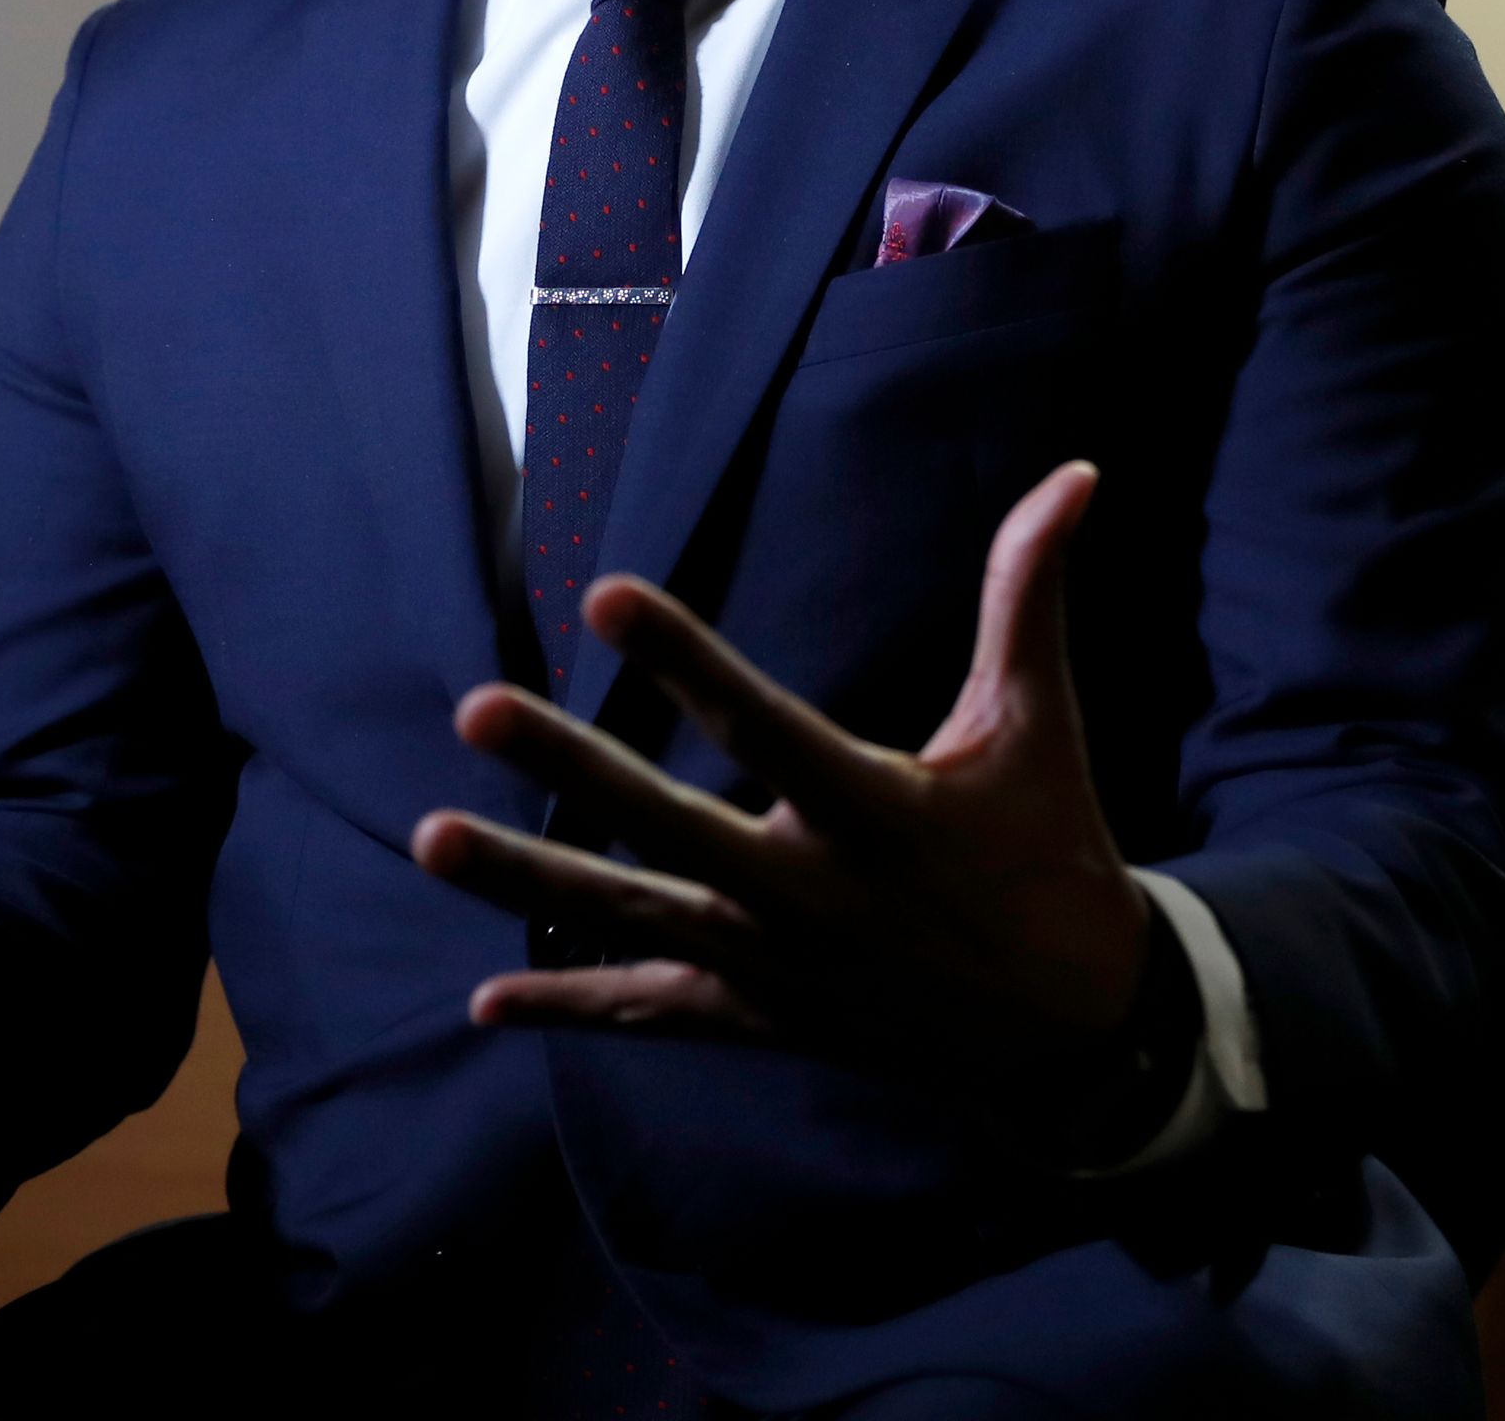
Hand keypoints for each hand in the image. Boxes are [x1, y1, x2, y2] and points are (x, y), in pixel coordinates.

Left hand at [410, 462, 1149, 1106]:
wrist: (1072, 1034)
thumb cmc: (1052, 850)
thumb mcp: (1040, 724)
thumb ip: (1030, 595)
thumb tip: (1076, 470)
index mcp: (882, 815)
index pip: (767, 727)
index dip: (688, 660)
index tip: (608, 593)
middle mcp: (814, 898)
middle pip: (670, 830)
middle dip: (570, 770)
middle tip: (476, 705)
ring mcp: (777, 968)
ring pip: (631, 920)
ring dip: (525, 881)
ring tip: (428, 838)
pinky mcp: (760, 1018)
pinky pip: (650, 1010)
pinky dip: (570, 1004)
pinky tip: (484, 998)